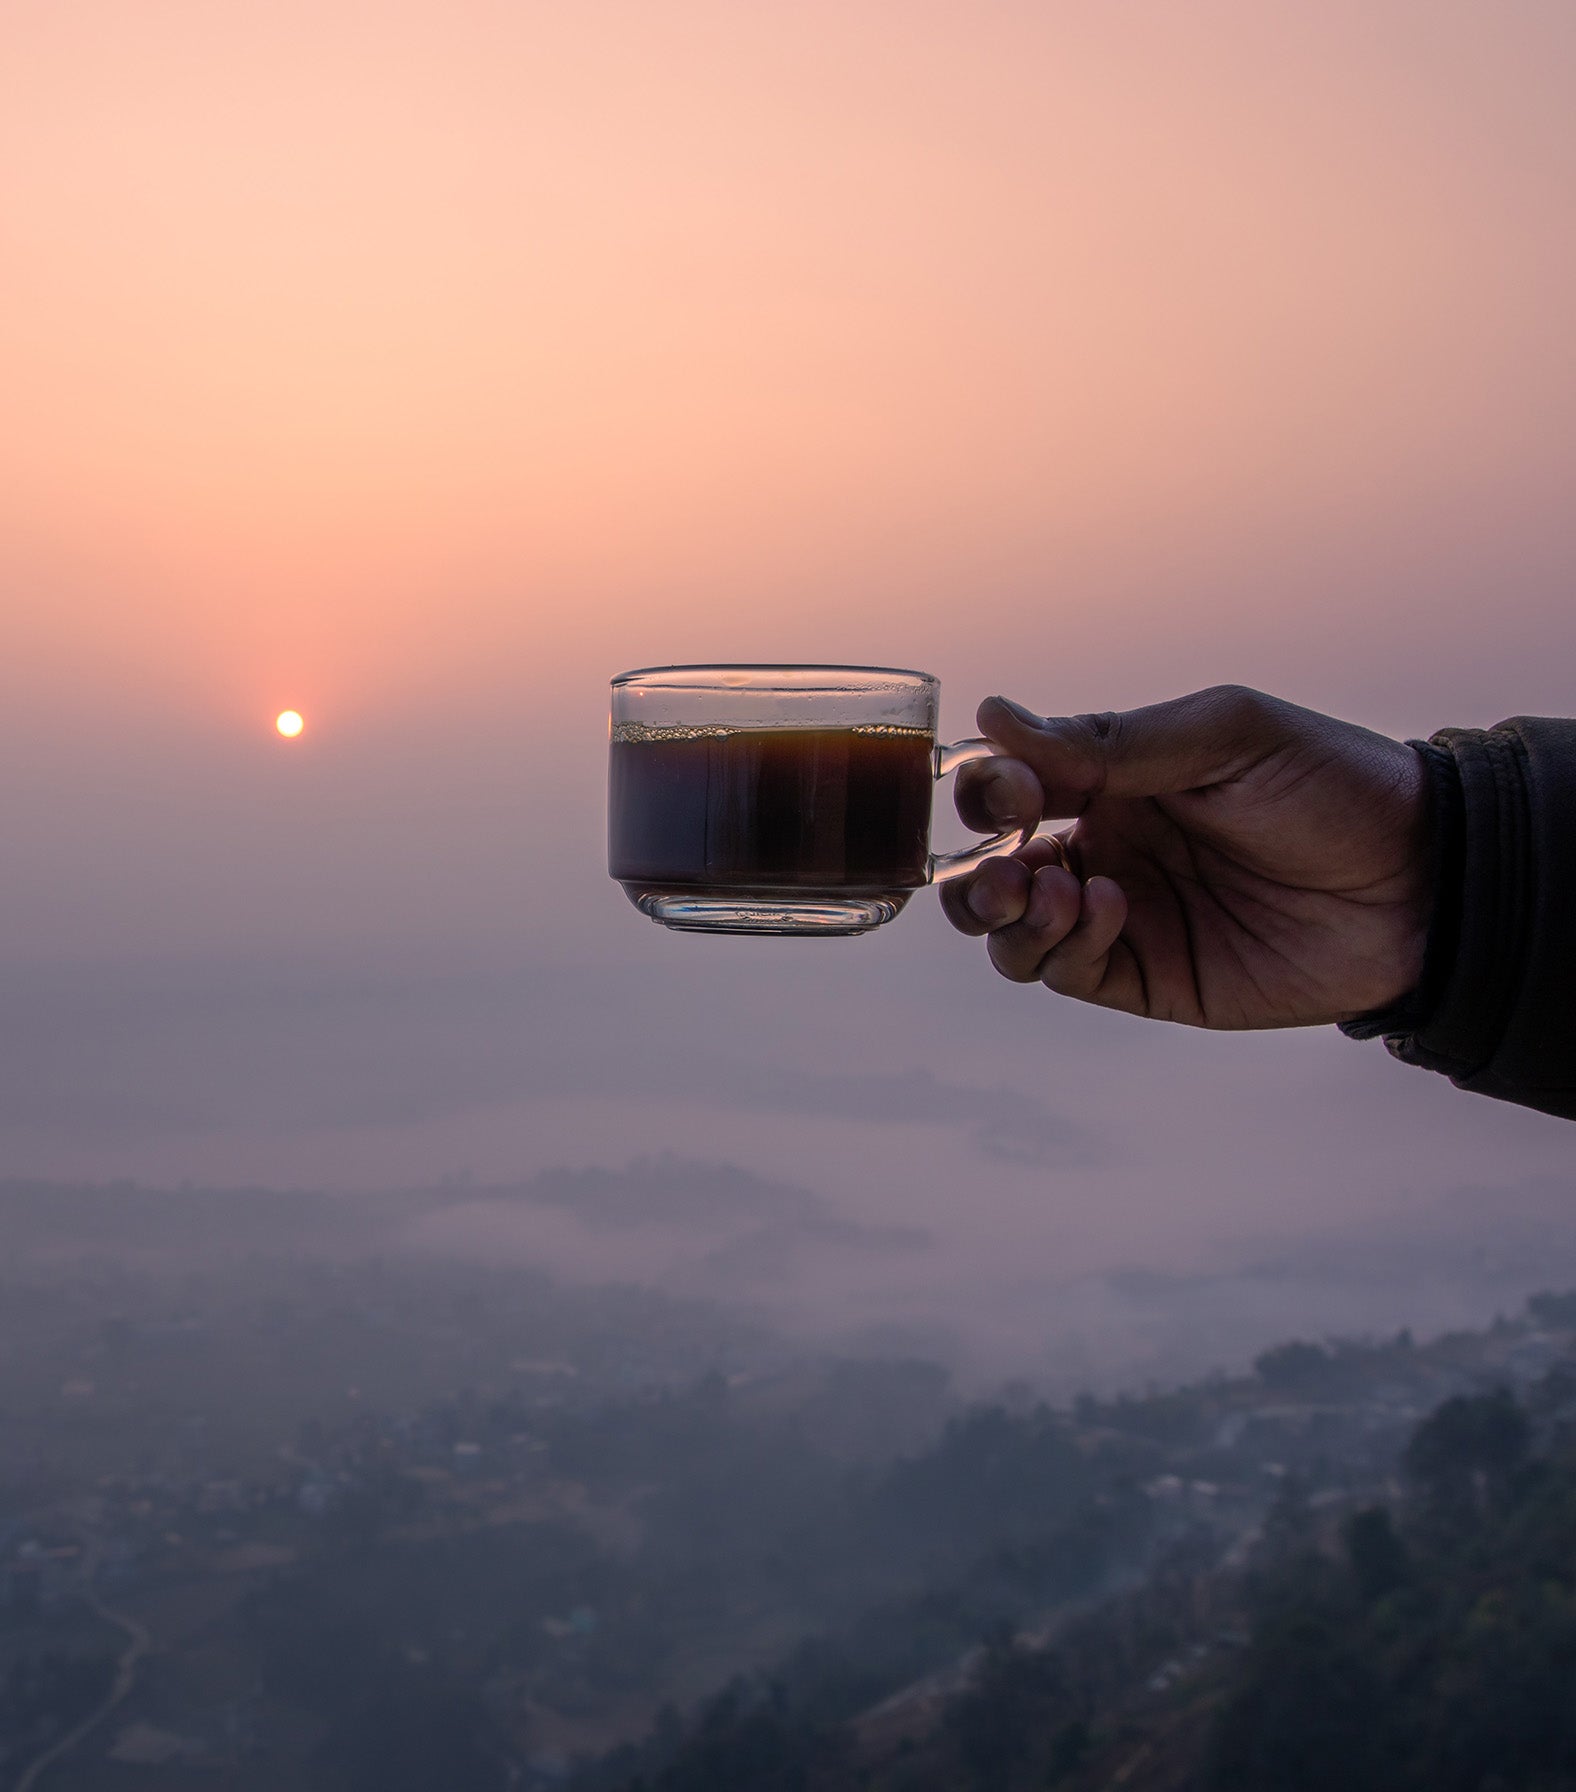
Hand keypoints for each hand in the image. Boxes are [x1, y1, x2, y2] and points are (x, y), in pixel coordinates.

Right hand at [943, 686, 1432, 1029]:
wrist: (1423, 880)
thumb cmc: (1332, 785)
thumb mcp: (1221, 737)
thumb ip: (1105, 740)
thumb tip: (992, 716)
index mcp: (1114, 780)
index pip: (1009, 786)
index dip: (988, 789)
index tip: (1014, 792)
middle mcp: (1105, 847)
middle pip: (988, 869)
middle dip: (972, 873)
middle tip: (1005, 867)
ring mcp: (1121, 918)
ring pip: (1011, 933)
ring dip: (1003, 915)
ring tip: (1046, 894)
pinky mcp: (1148, 980)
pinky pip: (1068, 972)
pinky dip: (1063, 946)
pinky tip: (1108, 910)